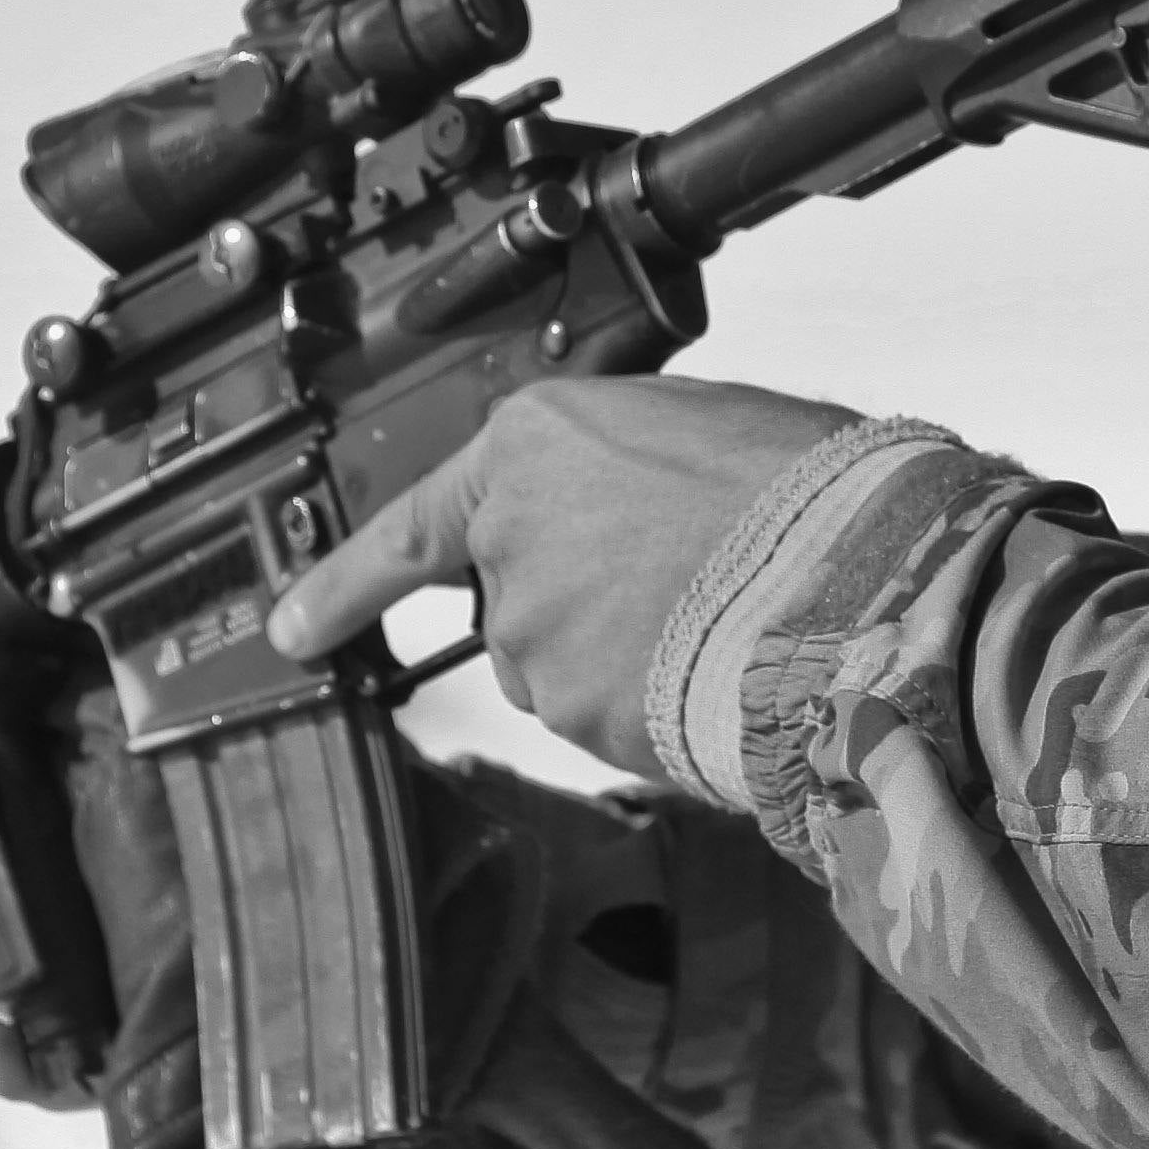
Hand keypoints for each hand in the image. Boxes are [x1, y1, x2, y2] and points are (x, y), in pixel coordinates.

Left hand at [267, 374, 863, 780]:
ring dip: (620, 657)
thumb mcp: (691, 429)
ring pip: (558, 669)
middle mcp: (509, 536)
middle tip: (686, 577)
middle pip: (515, 603)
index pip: (406, 528)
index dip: (339, 587)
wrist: (859, 571)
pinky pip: (601, 719)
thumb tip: (611, 523)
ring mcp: (533, 632)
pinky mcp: (573, 711)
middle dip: (580, 605)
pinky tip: (712, 666)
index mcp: (534, 442)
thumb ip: (610, 475)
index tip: (288, 634)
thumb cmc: (805, 490)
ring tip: (717, 615)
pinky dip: (648, 706)